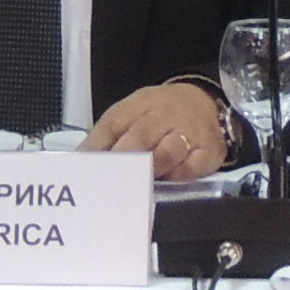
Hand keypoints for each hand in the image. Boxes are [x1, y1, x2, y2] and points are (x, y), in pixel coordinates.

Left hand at [90, 82, 233, 180]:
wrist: (205, 102)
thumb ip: (107, 136)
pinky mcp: (208, 152)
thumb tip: (80, 161)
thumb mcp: (132, 113)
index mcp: (139, 105)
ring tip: (135, 186)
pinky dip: (177, 177)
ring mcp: (188, 133)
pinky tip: (167, 182)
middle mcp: (164, 116)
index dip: (97, 147)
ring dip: (151, 169)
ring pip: (168, 151)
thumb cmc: (159, 115)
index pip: (114, 123)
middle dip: (123, 160)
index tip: (86, 169)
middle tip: (107, 183)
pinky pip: (191, 168)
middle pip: (140, 136)